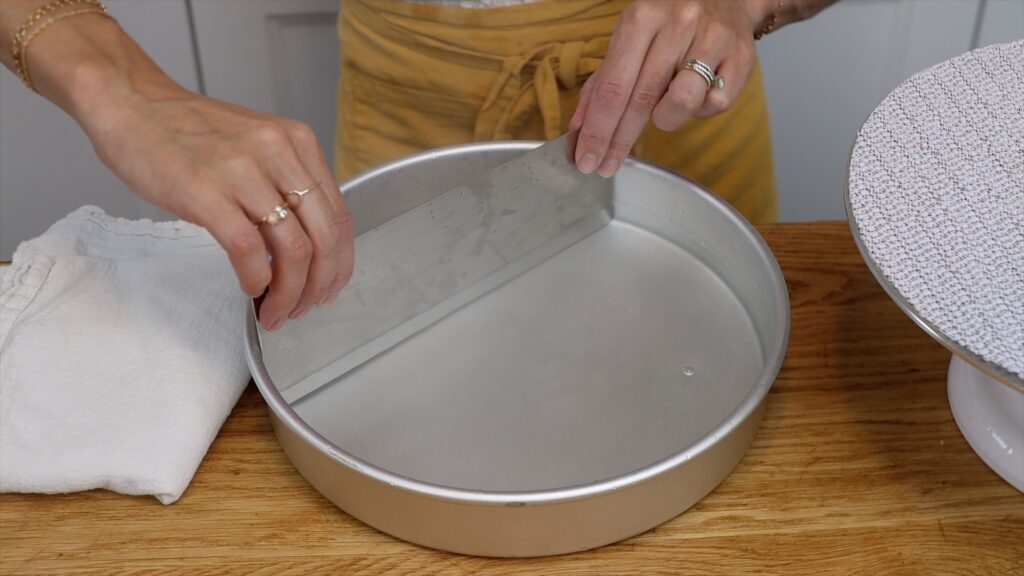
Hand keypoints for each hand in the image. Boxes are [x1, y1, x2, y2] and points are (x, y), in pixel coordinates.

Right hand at [83, 82, 353, 330]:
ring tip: (276, 310)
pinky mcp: (204, 192)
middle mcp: (278, 153)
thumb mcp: (256, 145)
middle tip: (306, 307)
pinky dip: (257, 280)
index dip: (340, 263)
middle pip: (325, 238)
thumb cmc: (187, 130)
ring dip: (289, 292)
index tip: (329, 287)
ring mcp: (242, 172)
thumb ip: (286, 183)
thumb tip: (308, 242)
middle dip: (320, 285)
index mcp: (297, 142)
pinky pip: (248, 250)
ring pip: (294, 250)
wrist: (129, 101)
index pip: (340, 216)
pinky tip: (251, 289)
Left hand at [569, 0, 767, 176]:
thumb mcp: (630, 41)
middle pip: (640, 99)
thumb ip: (602, 84)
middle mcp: (677, 23)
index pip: (612, 87)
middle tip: (606, 166)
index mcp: (642, 17)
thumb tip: (578, 130)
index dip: (597, 131)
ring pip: (681, 103)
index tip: (586, 160)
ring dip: (667, 118)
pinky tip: (697, 92)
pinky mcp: (741, 57)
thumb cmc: (670, 25)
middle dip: (619, 141)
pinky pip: (714, 105)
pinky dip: (700, 109)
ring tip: (665, 107)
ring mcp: (712, 38)